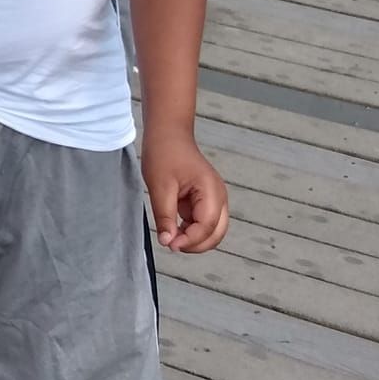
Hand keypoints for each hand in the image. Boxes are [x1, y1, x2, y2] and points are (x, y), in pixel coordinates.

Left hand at [143, 133, 228, 253]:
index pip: (207, 226)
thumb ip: (165, 217)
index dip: (190, 240)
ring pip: (213, 231)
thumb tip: (168, 242)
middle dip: (196, 244)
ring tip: (172, 236)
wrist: (168, 134)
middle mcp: (219, 196)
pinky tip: (175, 228)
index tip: (170, 245)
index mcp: (210, 190)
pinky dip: (193, 231)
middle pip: (217, 233)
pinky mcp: (207, 200)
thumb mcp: (159, 187)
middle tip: (172, 244)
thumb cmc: (164, 153)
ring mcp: (215, 198)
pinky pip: (205, 223)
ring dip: (195, 239)